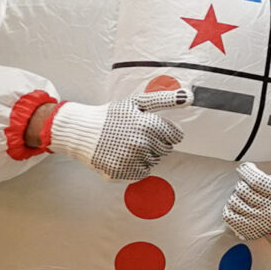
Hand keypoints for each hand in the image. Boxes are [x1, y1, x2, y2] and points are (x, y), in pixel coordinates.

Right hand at [44, 88, 189, 180]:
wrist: (81, 131)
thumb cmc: (111, 116)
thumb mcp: (136, 103)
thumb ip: (164, 99)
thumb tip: (189, 96)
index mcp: (149, 124)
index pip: (176, 136)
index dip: (165, 132)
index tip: (151, 129)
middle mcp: (142, 143)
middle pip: (166, 150)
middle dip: (155, 143)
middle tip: (135, 136)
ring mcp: (131, 158)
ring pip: (155, 162)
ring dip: (145, 155)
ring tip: (126, 144)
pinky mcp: (122, 172)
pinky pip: (143, 173)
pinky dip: (136, 166)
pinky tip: (122, 155)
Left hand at [222, 160, 270, 240]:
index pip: (255, 181)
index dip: (246, 171)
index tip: (245, 169)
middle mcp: (268, 210)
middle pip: (243, 190)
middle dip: (242, 184)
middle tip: (246, 185)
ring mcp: (257, 221)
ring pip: (234, 202)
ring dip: (235, 197)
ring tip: (243, 197)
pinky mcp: (247, 229)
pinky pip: (230, 216)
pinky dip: (230, 210)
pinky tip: (237, 207)